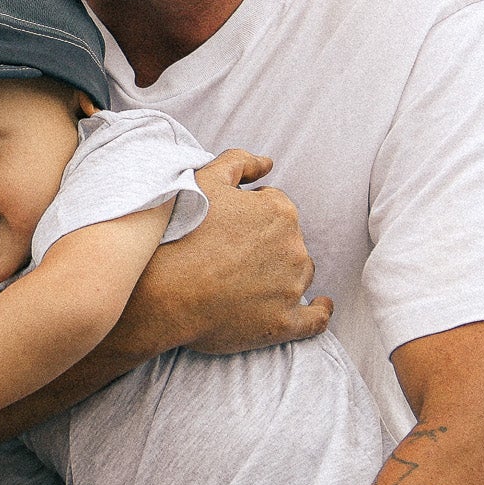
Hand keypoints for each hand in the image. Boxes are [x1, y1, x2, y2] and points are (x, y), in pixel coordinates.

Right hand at [128, 149, 332, 356]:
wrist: (163, 292)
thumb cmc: (182, 234)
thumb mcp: (205, 179)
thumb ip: (240, 161)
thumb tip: (268, 163)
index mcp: (280, 211)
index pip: (275, 208)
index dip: (251, 216)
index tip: (228, 228)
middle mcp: (294, 248)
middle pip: (289, 241)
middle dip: (266, 245)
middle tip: (230, 255)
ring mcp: (291, 287)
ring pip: (298, 274)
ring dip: (282, 273)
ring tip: (246, 280)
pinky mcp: (284, 322)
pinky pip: (315, 319)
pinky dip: (320, 311)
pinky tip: (320, 305)